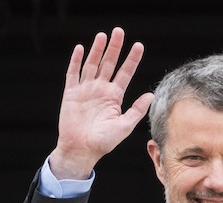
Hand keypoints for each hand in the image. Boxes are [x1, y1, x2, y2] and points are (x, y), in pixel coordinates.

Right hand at [50, 28, 153, 180]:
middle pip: (109, 63)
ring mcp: (85, 90)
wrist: (81, 150)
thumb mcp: (124, 126)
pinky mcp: (71, 93)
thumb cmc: (103, 142)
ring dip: (97, 50)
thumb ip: (137, 110)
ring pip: (92, 65)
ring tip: (103, 36)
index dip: (131, 59)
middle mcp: (100, 90)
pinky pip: (73, 73)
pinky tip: (81, 49)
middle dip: (114, 48)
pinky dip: (76, 61)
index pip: (125, 73)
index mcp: (114, 96)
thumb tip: (151, 95)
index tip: (138, 46)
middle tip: (119, 31)